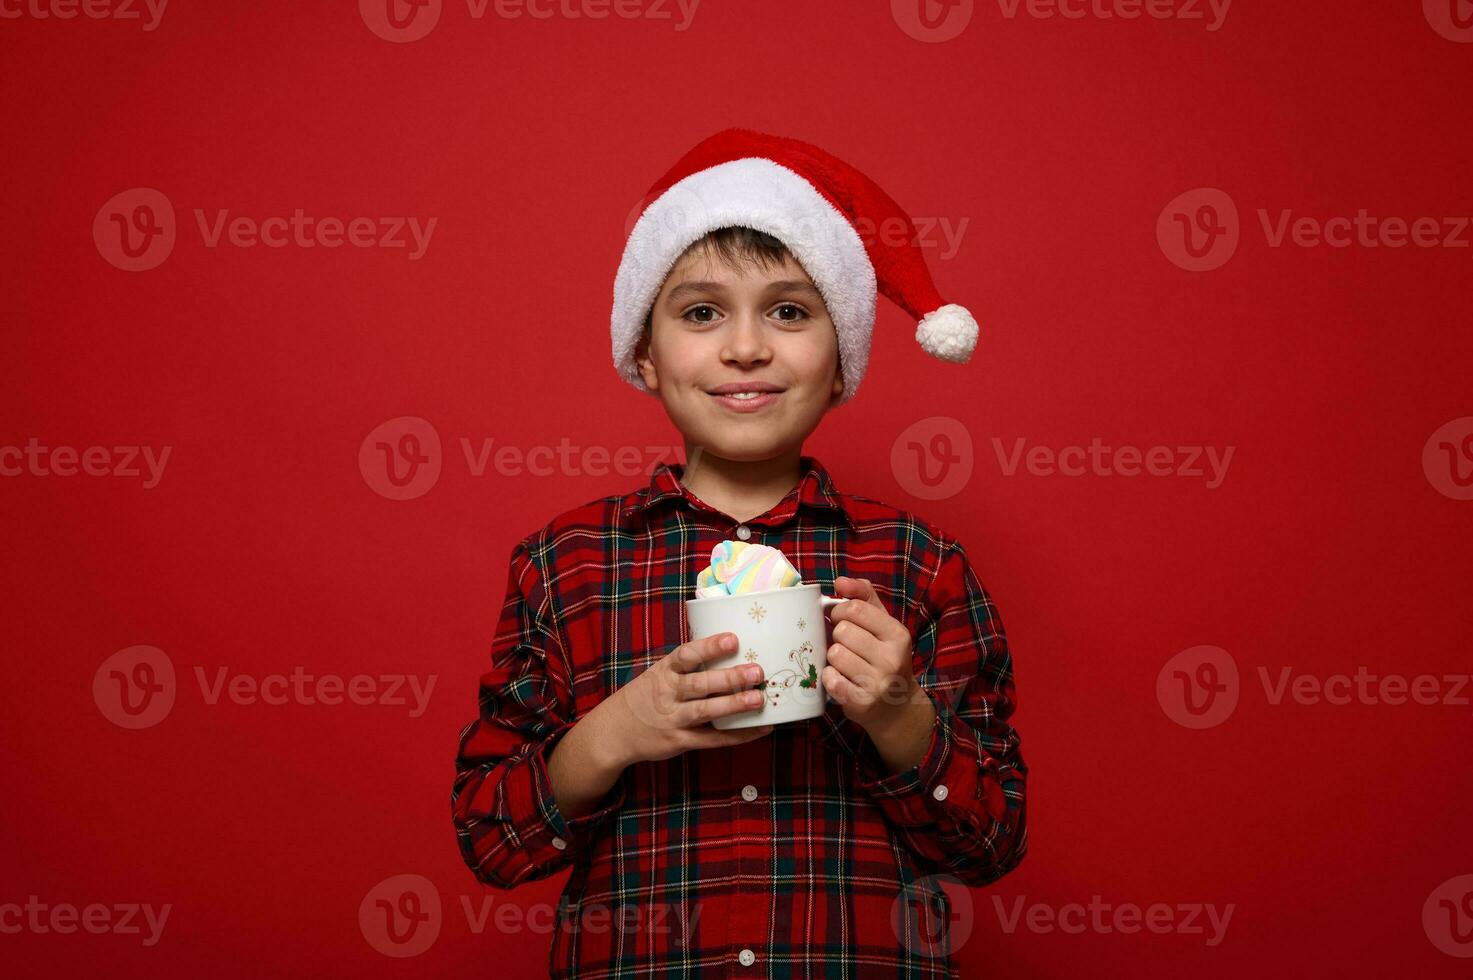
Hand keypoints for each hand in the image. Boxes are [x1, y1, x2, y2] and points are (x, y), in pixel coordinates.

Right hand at [594, 632, 775, 767]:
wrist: (613, 732)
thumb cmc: (644, 697)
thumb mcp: (657, 674)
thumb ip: (685, 665)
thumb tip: (729, 646)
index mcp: (663, 672)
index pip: (687, 655)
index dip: (710, 647)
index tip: (733, 639)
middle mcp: (667, 694)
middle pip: (700, 684)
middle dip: (729, 678)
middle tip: (756, 672)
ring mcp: (673, 719)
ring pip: (706, 712)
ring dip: (734, 705)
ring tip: (758, 699)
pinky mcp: (680, 742)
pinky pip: (712, 739)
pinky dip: (738, 735)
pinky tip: (761, 729)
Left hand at [822, 576, 924, 734]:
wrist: (897, 707)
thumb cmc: (884, 657)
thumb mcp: (882, 624)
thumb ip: (863, 596)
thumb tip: (840, 581)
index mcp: (897, 634)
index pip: (854, 609)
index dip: (839, 612)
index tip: (841, 620)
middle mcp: (892, 658)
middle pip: (841, 631)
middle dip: (836, 636)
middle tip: (845, 646)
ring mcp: (878, 682)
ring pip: (834, 654)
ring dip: (833, 658)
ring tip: (844, 664)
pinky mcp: (862, 703)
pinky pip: (830, 679)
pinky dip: (829, 678)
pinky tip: (839, 679)